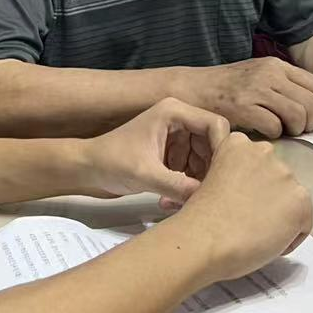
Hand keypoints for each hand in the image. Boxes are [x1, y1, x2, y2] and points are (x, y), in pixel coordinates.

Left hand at [83, 98, 228, 206]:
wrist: (89, 168)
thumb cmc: (112, 162)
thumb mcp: (146, 175)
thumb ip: (178, 186)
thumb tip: (207, 198)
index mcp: (174, 112)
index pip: (215, 124)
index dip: (222, 150)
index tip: (220, 177)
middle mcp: (179, 119)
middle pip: (213, 143)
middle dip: (209, 170)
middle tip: (199, 194)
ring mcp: (177, 136)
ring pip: (205, 158)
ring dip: (197, 181)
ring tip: (178, 200)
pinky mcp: (173, 151)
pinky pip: (193, 167)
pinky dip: (187, 184)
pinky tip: (171, 200)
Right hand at [169, 133, 312, 281]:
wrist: (205, 240)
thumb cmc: (199, 218)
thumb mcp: (209, 178)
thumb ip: (231, 173)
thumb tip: (239, 181)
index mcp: (239, 143)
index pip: (258, 165)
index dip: (249, 188)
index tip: (236, 203)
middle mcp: (266, 152)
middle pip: (277, 180)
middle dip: (268, 199)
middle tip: (247, 219)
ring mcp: (285, 175)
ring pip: (292, 202)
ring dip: (280, 217)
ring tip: (255, 233)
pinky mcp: (300, 199)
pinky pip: (304, 225)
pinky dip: (289, 238)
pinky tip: (266, 242)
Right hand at [182, 58, 312, 137]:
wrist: (191, 88)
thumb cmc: (224, 87)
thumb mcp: (257, 75)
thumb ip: (281, 86)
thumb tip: (309, 108)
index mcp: (276, 65)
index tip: (309, 118)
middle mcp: (269, 74)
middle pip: (312, 103)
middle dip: (309, 122)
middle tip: (297, 130)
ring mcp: (255, 89)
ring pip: (297, 115)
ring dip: (294, 130)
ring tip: (282, 132)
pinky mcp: (242, 107)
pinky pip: (274, 126)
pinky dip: (274, 135)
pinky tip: (263, 133)